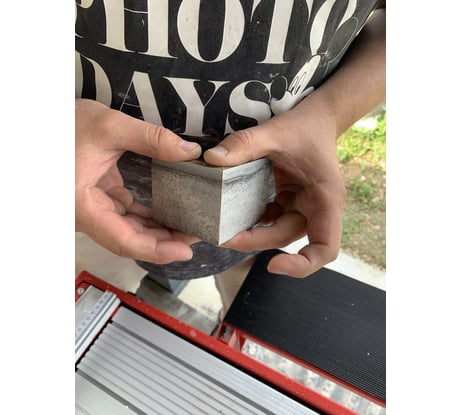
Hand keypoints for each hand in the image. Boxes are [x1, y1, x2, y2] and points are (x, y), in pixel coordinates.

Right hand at [75, 98, 201, 263]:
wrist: (45, 124)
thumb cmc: (65, 125)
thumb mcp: (109, 126)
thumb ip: (150, 138)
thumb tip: (188, 151)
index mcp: (82, 205)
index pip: (122, 240)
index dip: (155, 250)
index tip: (183, 251)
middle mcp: (86, 215)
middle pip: (129, 241)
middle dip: (163, 243)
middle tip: (196, 235)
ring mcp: (94, 211)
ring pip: (129, 233)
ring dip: (158, 234)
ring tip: (188, 229)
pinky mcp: (100, 203)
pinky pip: (127, 219)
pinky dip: (149, 221)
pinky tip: (170, 218)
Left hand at [204, 98, 345, 277]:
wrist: (316, 118)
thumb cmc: (304, 126)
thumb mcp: (275, 132)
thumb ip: (245, 144)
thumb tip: (212, 160)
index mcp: (325, 198)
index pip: (325, 248)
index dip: (302, 265)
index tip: (272, 265)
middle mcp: (317, 209)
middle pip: (288, 239)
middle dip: (256, 242)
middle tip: (224, 238)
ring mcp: (303, 208)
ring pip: (277, 232)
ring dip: (253, 234)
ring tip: (224, 231)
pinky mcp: (291, 203)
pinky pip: (271, 221)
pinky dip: (254, 221)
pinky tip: (235, 215)